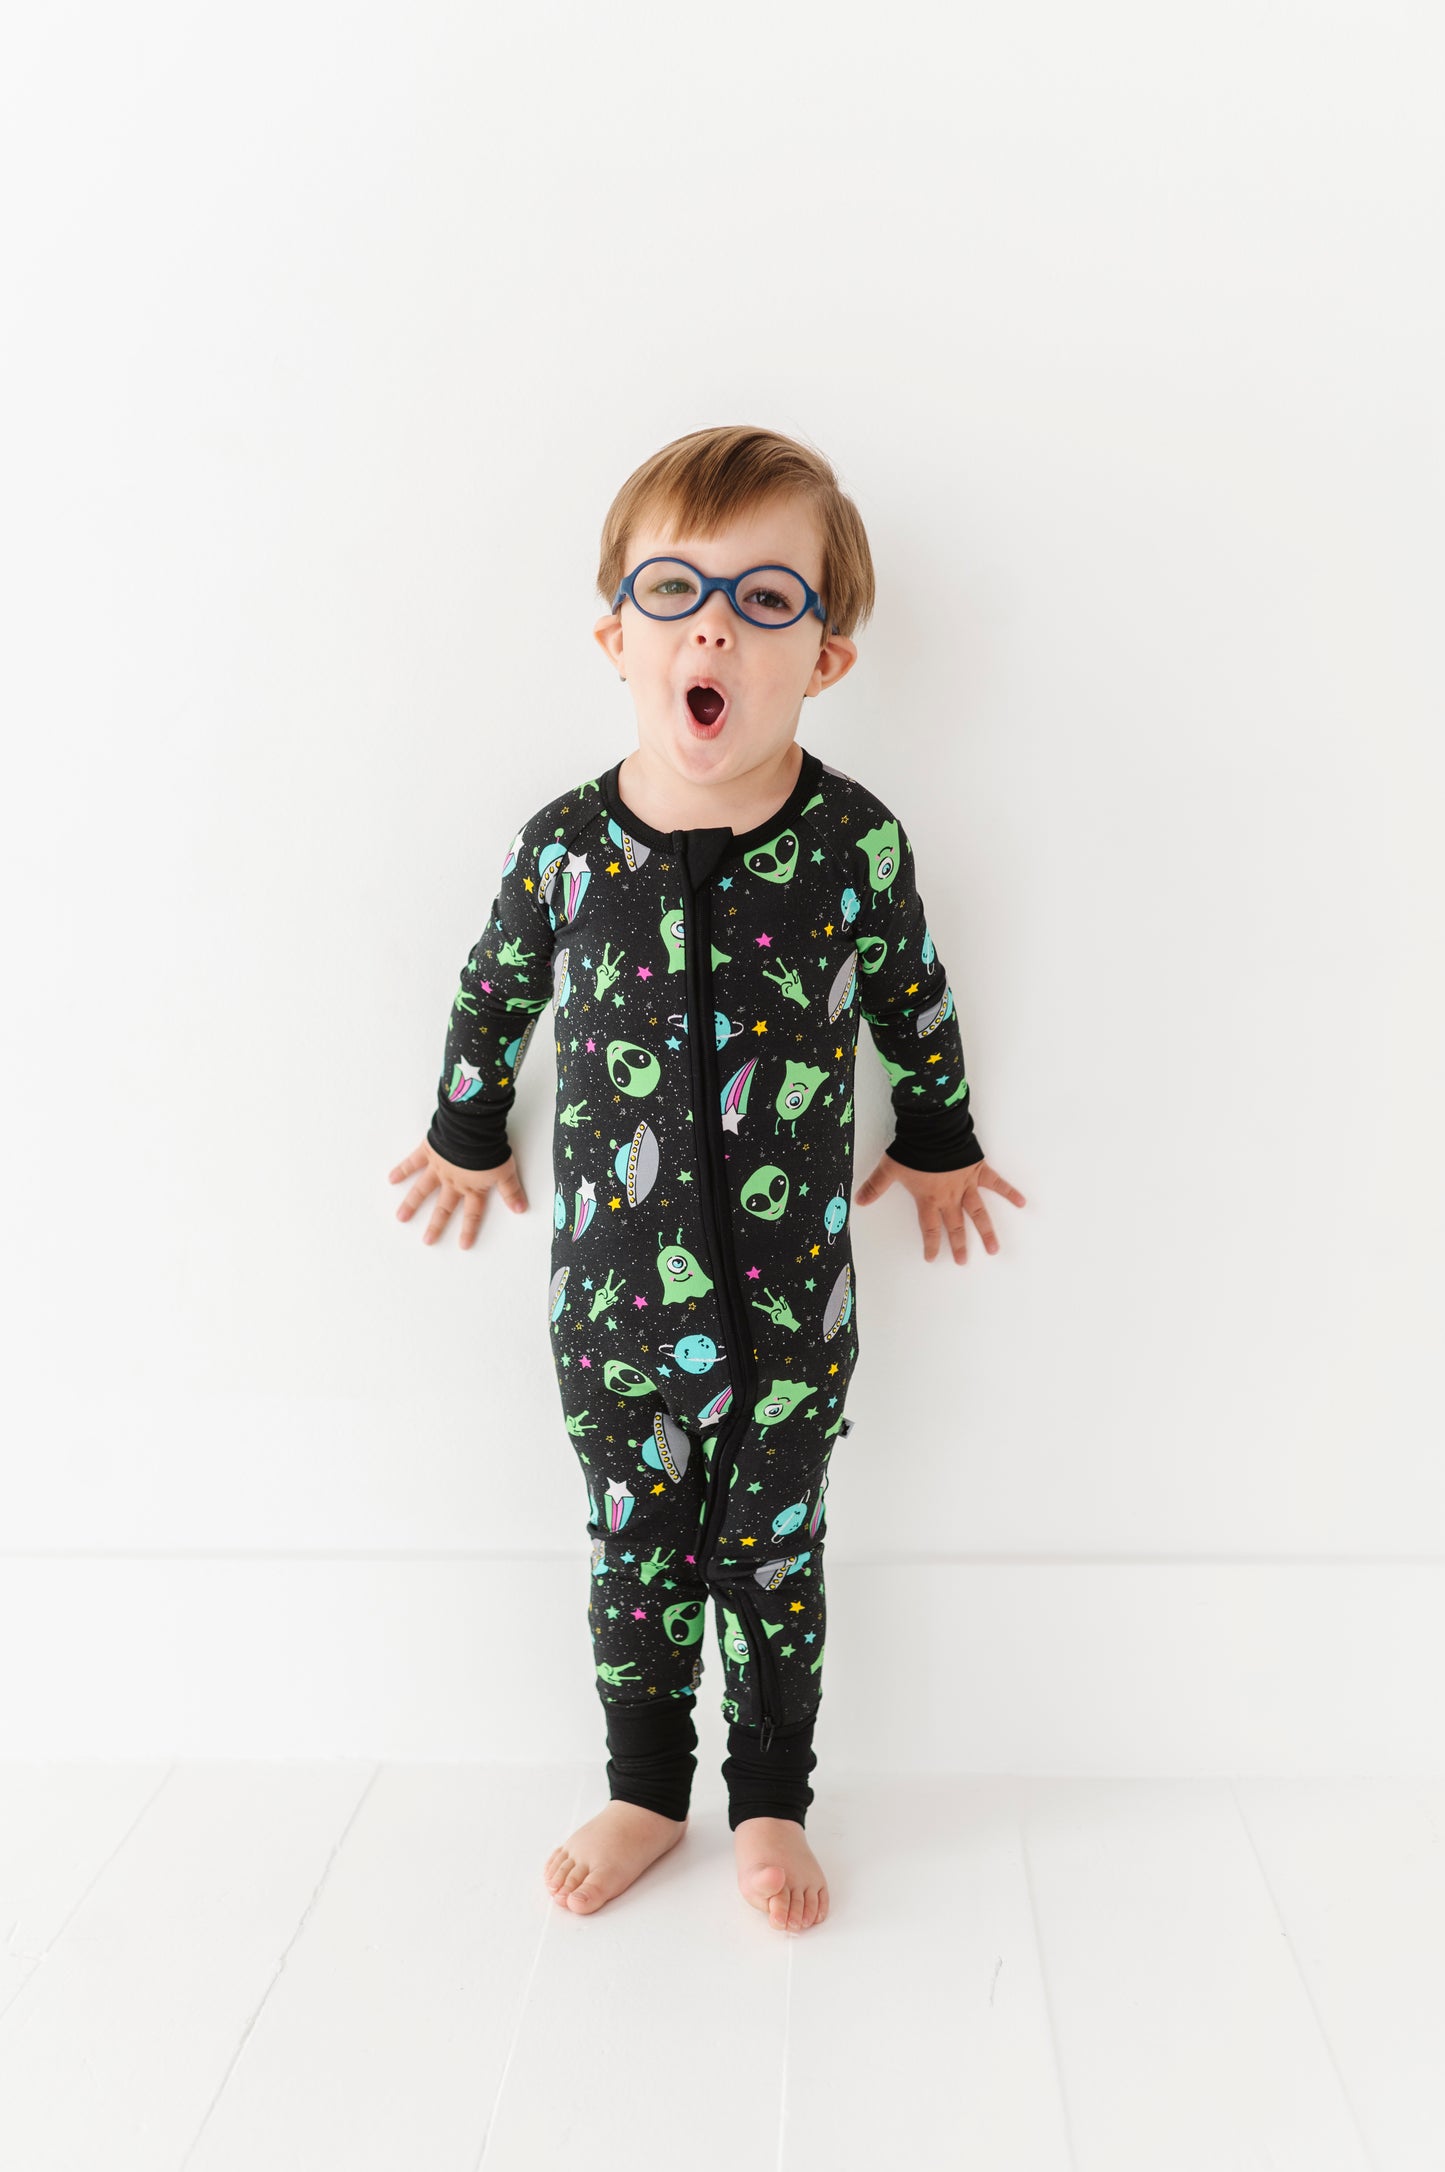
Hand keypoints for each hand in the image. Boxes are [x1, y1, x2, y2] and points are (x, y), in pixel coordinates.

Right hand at [388, 1140, 528, 1248]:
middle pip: (443, 1208)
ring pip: (422, 1190)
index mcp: (472, 1187)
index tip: (463, 1245)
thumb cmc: (489, 1148)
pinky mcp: (429, 1152)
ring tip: (401, 1217)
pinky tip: (391, 1178)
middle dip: (435, 1226)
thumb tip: (521, 1209)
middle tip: (427, 1241)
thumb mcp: (505, 1171)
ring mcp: (438, 1168)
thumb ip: (511, 1191)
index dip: (469, 1229)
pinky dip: (401, 1170)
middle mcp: (452, 1181)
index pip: (472, 1213)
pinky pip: (412, 1163)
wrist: (472, 1128)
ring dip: (411, 1204)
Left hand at [852, 1153, 1026, 1263]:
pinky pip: (997, 1183)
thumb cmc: (913, 1148)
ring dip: (986, 1231)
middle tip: (964, 1261)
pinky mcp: (979, 1170)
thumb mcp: (889, 1168)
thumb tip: (858, 1200)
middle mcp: (950, 1196)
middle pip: (956, 1226)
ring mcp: (967, 1184)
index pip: (930, 1228)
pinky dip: (1009, 1192)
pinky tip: (1022, 1202)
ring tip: (994, 1249)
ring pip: (978, 1213)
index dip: (931, 1244)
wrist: (934, 1129)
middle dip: (959, 1245)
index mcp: (929, 1198)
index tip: (932, 1258)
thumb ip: (875, 1186)